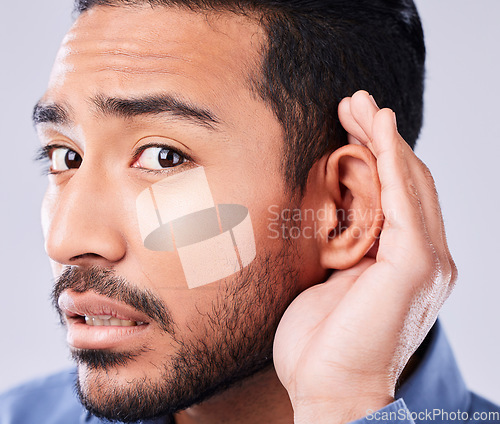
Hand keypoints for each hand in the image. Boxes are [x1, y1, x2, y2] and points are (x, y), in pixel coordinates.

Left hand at [273, 90, 457, 422]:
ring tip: (362, 105)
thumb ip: (343, 244)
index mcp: (401, 260)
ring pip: (409, 183)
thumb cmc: (321, 342)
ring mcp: (425, 260)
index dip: (374, 155)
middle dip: (379, 137)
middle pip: (405, 181)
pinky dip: (394, 161)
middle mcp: (423, 256)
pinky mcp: (415, 265)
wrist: (329, 390)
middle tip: (354, 103)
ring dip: (385, 139)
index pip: (394, 194)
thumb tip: (331, 212)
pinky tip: (379, 130)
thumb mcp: (329, 279)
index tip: (347, 125)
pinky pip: (406, 201)